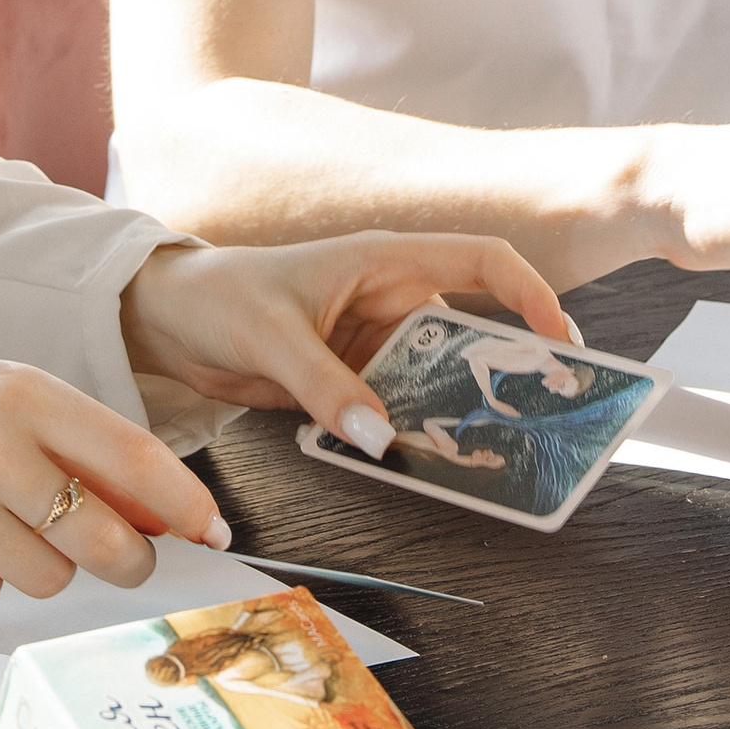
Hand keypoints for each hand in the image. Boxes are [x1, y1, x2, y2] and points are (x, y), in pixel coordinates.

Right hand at [0, 321, 224, 607]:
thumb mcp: (1, 388)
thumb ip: (75, 441)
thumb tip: (158, 510)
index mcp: (24, 393)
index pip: (134, 460)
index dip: (185, 506)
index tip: (215, 532)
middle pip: (104, 541)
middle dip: (126, 558)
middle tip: (122, 555)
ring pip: (46, 578)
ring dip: (39, 563)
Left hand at [121, 235, 574, 452]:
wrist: (169, 321)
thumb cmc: (219, 297)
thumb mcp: (271, 335)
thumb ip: (325, 386)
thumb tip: (378, 437)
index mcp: (384, 261)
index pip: (481, 260)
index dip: (529, 293)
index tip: (560, 340)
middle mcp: (391, 300)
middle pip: (472, 331)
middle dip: (510, 371)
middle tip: (546, 418)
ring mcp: (374, 346)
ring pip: (438, 381)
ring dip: (460, 414)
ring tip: (497, 456)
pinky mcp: (353, 386)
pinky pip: (399, 413)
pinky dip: (415, 439)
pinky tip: (429, 468)